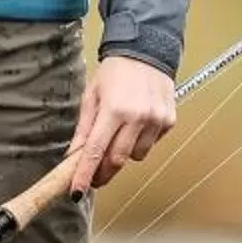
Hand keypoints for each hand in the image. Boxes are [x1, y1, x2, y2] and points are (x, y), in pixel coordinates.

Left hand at [68, 56, 176, 190]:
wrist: (146, 51)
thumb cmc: (115, 72)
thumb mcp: (92, 96)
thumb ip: (83, 129)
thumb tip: (73, 156)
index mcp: (113, 109)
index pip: (96, 151)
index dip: (85, 174)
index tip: (76, 191)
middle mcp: (137, 117)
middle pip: (117, 160)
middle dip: (103, 172)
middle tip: (94, 174)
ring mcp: (155, 120)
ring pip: (136, 156)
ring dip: (124, 154)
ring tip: (120, 134)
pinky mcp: (168, 121)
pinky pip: (151, 144)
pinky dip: (141, 141)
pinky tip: (137, 124)